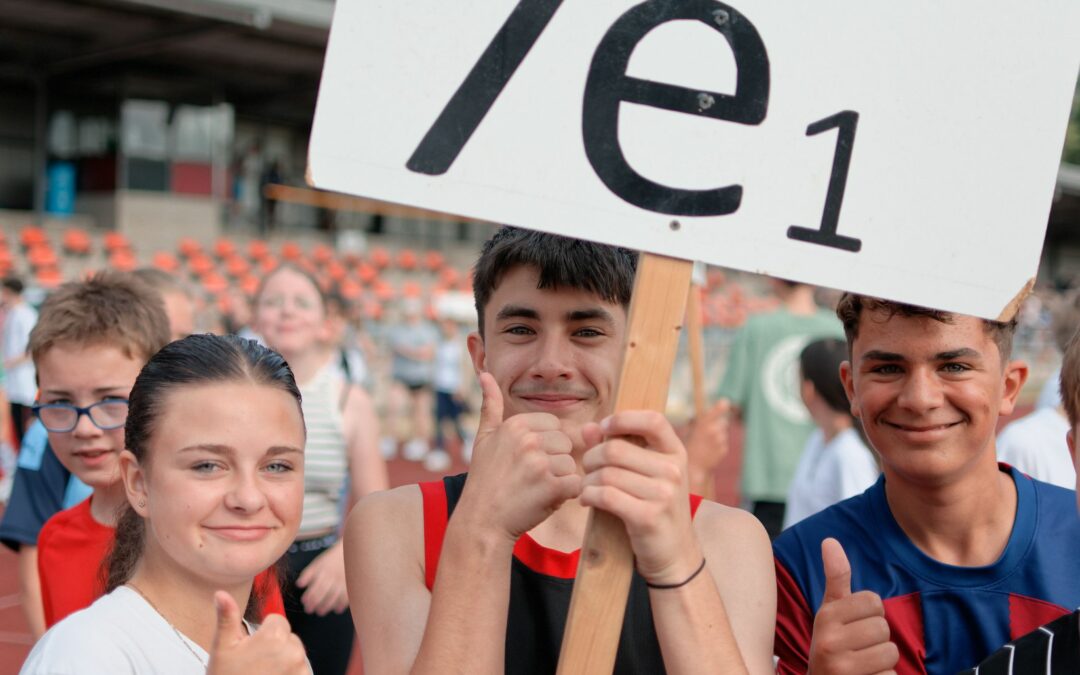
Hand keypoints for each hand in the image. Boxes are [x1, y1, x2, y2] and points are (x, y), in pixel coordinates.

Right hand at [207, 591, 307, 674]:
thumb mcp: (223, 647)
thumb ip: (226, 617)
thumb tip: (221, 593)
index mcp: (273, 637)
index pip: (277, 621)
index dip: (263, 633)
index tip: (251, 649)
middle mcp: (292, 651)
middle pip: (288, 637)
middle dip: (275, 647)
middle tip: (255, 665)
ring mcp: (300, 669)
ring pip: (295, 654)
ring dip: (283, 661)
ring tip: (263, 674)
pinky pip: (300, 670)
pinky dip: (291, 674)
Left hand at [296, 541, 348, 615]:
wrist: (350, 551)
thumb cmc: (332, 558)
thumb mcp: (318, 562)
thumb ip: (308, 573)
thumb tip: (299, 585)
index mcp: (324, 571)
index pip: (315, 585)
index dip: (309, 595)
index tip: (304, 602)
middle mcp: (333, 576)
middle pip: (324, 591)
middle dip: (315, 602)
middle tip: (309, 610)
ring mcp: (343, 580)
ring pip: (335, 595)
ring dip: (327, 605)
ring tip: (320, 612)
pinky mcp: (351, 584)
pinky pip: (347, 596)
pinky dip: (342, 604)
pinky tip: (337, 610)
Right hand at [456, 372, 580, 541]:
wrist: (481, 522)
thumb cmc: (485, 481)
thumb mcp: (483, 439)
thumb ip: (489, 406)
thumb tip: (485, 374)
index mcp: (516, 424)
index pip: (554, 426)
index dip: (546, 447)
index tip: (526, 463)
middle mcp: (527, 439)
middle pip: (566, 444)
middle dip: (555, 463)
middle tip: (531, 480)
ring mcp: (539, 462)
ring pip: (572, 465)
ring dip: (560, 481)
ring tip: (535, 491)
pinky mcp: (551, 486)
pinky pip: (576, 484)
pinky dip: (566, 496)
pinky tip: (545, 500)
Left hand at [580, 410, 701, 585]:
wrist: (675, 554)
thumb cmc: (654, 507)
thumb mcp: (646, 474)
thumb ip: (617, 447)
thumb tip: (588, 427)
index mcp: (676, 452)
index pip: (653, 419)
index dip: (623, 419)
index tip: (603, 428)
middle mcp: (673, 470)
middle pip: (615, 449)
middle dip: (591, 458)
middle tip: (587, 469)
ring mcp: (664, 494)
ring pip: (606, 474)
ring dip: (587, 481)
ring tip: (587, 488)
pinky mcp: (648, 517)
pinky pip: (606, 496)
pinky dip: (588, 496)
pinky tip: (587, 500)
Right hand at [685, 399, 730, 493]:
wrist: (693, 467)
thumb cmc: (691, 447)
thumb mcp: (694, 431)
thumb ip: (706, 423)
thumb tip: (722, 417)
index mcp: (702, 425)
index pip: (714, 412)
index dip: (720, 407)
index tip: (725, 401)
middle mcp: (713, 431)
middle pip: (723, 422)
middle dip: (718, 425)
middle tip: (708, 434)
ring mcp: (719, 441)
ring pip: (724, 433)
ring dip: (718, 436)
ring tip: (707, 444)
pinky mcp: (724, 449)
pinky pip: (724, 443)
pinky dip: (719, 446)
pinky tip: (710, 451)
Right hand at [808, 539, 898, 674]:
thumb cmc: (831, 646)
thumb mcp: (829, 613)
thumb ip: (835, 578)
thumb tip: (830, 540)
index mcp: (825, 618)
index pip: (873, 601)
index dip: (870, 614)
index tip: (855, 626)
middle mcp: (829, 643)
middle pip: (883, 627)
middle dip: (877, 640)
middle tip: (858, 649)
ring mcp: (842, 669)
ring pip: (890, 653)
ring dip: (881, 662)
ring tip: (862, 665)